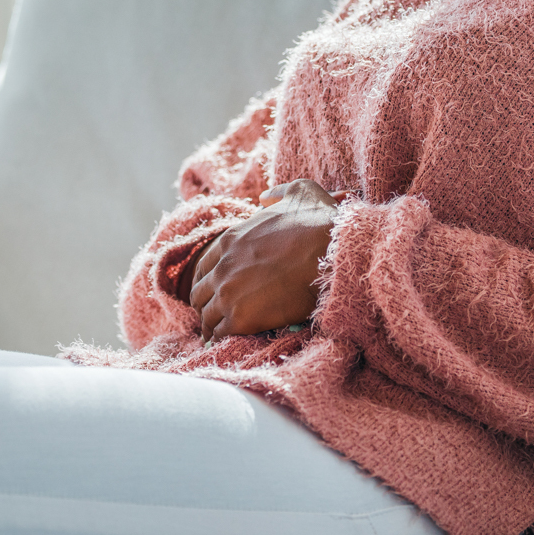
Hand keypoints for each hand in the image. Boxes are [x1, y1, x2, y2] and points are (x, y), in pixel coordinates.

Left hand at [189, 180, 350, 340]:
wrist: (334, 254)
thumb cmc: (321, 223)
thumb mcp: (300, 192)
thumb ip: (278, 194)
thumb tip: (266, 197)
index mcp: (230, 239)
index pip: (204, 266)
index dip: (210, 280)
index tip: (217, 290)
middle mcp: (223, 266)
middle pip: (200, 293)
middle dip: (207, 304)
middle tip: (217, 315)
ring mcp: (229, 293)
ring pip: (207, 316)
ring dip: (213, 325)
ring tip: (219, 334)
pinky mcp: (242, 317)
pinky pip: (220, 333)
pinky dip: (223, 338)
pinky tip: (230, 341)